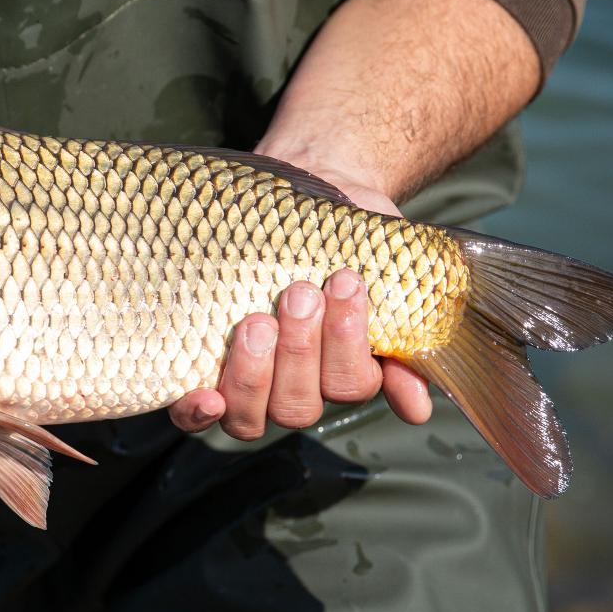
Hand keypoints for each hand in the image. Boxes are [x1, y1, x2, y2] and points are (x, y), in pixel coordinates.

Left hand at [166, 173, 433, 438]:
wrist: (300, 194)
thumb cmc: (344, 237)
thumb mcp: (380, 270)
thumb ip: (398, 332)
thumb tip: (418, 409)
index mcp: (340, 370)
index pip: (350, 384)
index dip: (347, 342)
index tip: (343, 281)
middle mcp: (294, 388)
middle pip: (299, 405)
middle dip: (301, 349)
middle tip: (298, 293)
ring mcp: (247, 387)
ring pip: (252, 416)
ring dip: (255, 373)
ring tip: (256, 320)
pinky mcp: (199, 373)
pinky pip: (194, 416)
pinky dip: (198, 412)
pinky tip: (205, 395)